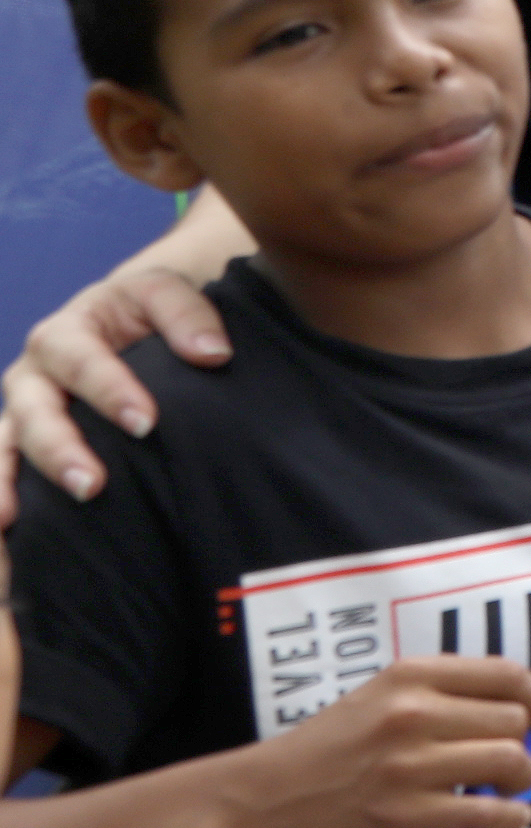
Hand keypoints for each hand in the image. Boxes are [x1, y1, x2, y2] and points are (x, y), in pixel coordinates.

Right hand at [5, 253, 229, 517]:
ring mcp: (21, 413)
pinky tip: (4, 533)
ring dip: (4, 485)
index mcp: (65, 334)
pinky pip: (0, 475)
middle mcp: (33, 376)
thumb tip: (213, 353)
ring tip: (11, 521)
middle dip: (58, 449)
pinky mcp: (19, 446)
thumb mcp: (163, 294)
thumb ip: (186, 315)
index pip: (81, 361)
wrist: (123, 319)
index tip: (146, 422)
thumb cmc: (145, 312)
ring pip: (2, 449)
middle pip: (34, 413)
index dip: (109, 390)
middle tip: (91, 485)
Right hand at [229, 658, 530, 827]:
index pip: (506, 674)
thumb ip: (443, 697)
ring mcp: (410, 766)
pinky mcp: (406, 817)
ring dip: (520, 782)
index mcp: (409, 677)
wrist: (258, 802)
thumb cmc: (324, 752)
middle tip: (512, 765)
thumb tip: (524, 707)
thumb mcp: (379, 699)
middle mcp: (413, 714)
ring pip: (510, 763)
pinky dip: (509, 818)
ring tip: (505, 791)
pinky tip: (502, 819)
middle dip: (526, 746)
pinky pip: (489, 814)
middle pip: (515, 721)